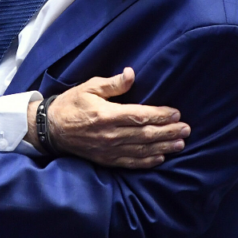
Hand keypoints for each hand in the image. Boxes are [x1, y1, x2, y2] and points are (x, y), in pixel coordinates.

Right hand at [28, 67, 189, 168]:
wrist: (50, 129)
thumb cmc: (71, 104)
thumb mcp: (89, 87)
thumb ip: (112, 83)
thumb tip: (131, 74)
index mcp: (106, 115)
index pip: (140, 116)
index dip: (161, 115)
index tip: (177, 113)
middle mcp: (110, 135)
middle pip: (145, 135)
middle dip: (168, 132)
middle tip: (186, 130)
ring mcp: (108, 150)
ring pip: (141, 150)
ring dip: (163, 147)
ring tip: (180, 144)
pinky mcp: (105, 160)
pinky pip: (130, 163)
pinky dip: (147, 162)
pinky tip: (160, 158)